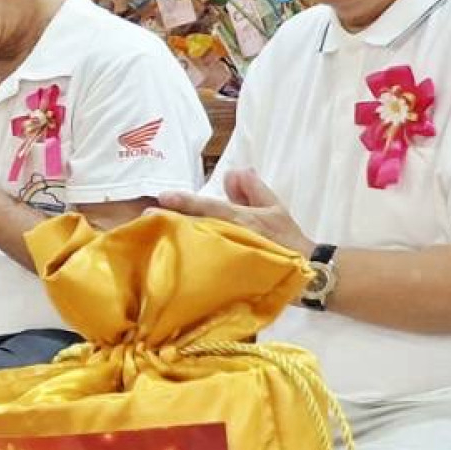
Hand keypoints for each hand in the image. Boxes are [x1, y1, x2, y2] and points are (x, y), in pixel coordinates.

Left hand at [156, 171, 315, 255]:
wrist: (306, 271)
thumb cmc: (286, 238)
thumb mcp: (274, 207)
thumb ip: (252, 188)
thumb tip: (231, 173)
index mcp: (240, 219)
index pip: (209, 206)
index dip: (186, 201)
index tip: (162, 197)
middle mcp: (229, 237)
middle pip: (194, 228)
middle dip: (169, 222)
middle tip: (144, 219)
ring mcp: (225, 258)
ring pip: (194, 247)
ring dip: (173, 241)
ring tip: (149, 238)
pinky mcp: (225, 277)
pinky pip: (200, 267)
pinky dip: (185, 263)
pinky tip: (168, 263)